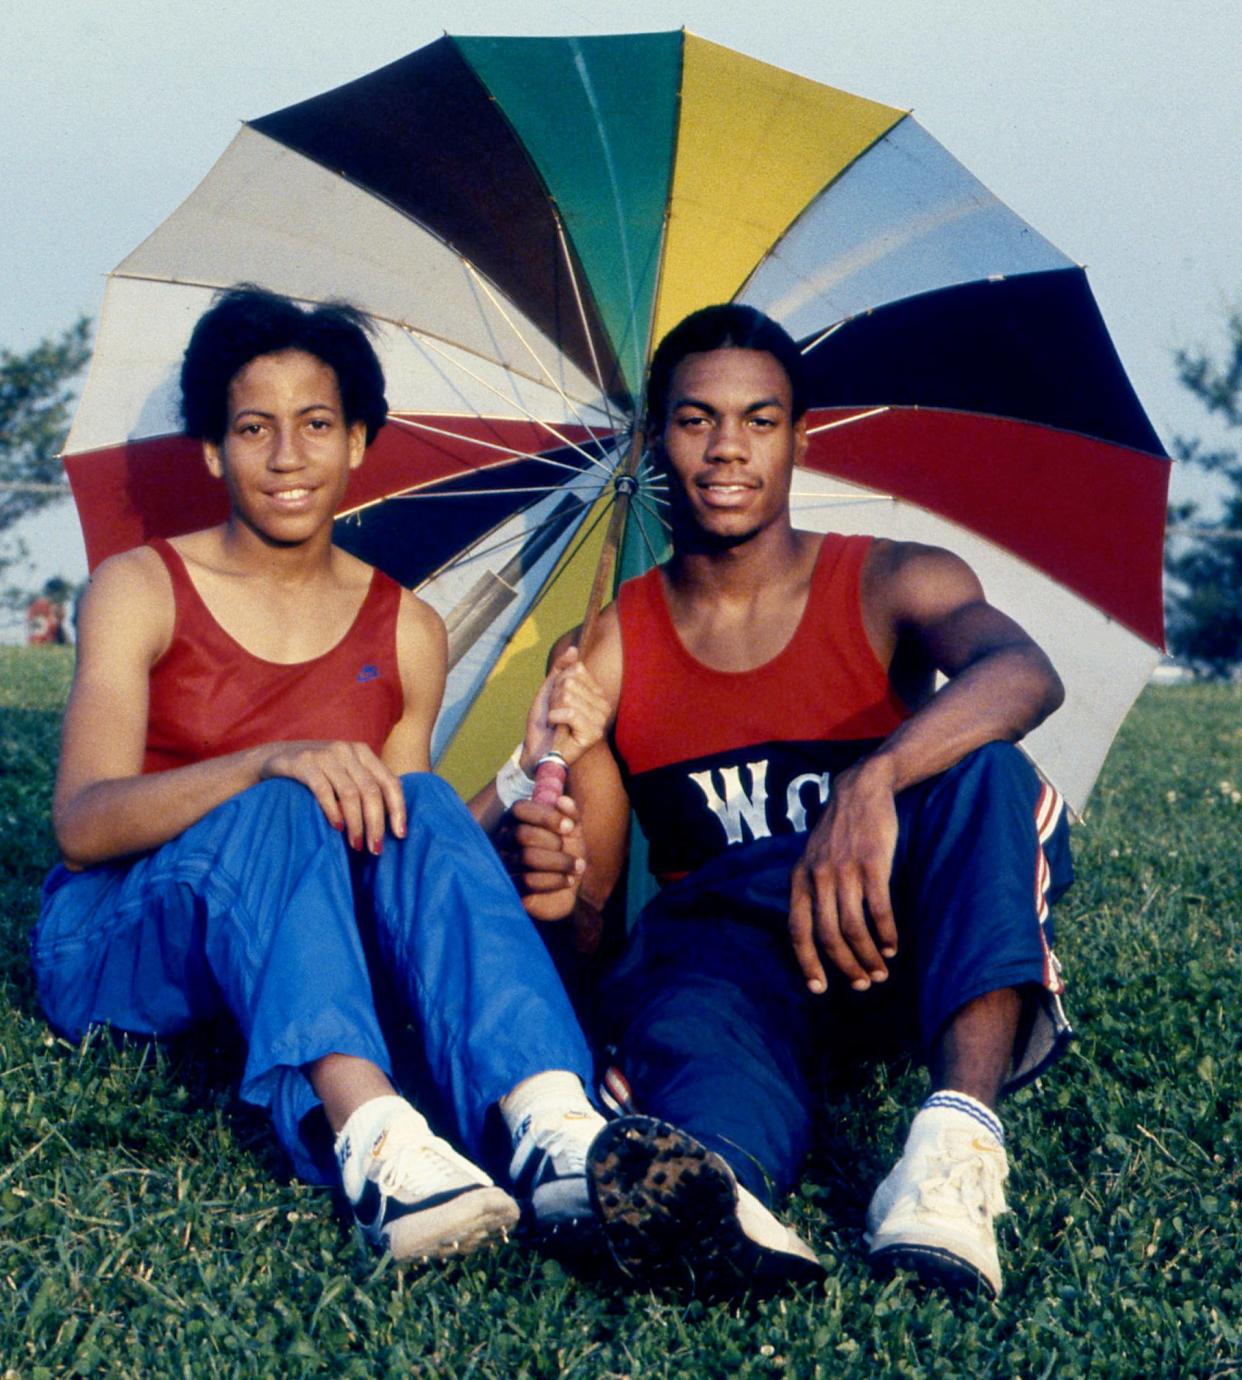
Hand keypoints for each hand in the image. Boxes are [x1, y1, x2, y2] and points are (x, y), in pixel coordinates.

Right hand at [260, 741, 405, 854]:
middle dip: (376, 823)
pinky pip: (323, 790)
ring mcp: (325, 755)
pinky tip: (337, 828)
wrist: (274, 756)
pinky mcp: (303, 763)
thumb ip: (366, 786)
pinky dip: (333, 811)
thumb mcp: (345, 772)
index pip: (390, 782)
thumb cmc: (318, 771)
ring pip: (350, 794)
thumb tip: (393, 820)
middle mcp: (347, 750)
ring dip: (356, 823)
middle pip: (371, 791)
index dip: (398, 809)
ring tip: (356, 845)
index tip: (400, 835)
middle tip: (375, 849)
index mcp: (363, 752)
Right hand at [498, 796, 585, 921]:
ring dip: (560, 862)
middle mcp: (504, 840)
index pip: (520, 809)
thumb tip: (562, 800)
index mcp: (516, 821)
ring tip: (577, 867)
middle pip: (523, 834)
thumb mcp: (573, 833)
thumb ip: (571, 815)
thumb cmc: (565, 854)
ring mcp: (504, 864)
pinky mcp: (510, 887)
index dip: (546, 816)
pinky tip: (568, 880)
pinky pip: (528, 881)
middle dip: (553, 842)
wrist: (565, 890)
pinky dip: (554, 880)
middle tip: (569, 849)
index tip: (569, 827)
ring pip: (527, 858)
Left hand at [521, 647, 610, 771]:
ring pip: (568, 696)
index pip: (576, 670)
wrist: (537, 750)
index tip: (557, 702)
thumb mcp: (550, 689)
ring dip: (553, 708)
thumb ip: (562, 667)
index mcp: (597, 693)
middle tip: (555, 714)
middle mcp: (603, 705)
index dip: (558, 684)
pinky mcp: (593, 734)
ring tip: (556, 722)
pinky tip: (556, 726)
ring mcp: (600, 720)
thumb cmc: (545, 722)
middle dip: (554, 697)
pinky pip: (570, 712)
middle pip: (570, 682)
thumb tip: (574, 649)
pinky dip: (555, 717)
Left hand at [788, 757, 899, 993]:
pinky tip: (893, 946)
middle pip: (828, 936)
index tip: (819, 989)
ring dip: (868, 956)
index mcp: (799, 878)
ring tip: (880, 971)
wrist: (861, 789)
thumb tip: (814, 933)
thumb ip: (810, 890)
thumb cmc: (838, 831)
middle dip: (845, 966)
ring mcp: (845, 871)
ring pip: (854, 929)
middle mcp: (818, 877)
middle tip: (862, 984)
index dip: (807, 963)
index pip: (797, 931)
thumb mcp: (811, 857)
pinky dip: (886, 933)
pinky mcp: (873, 864)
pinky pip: (879, 910)